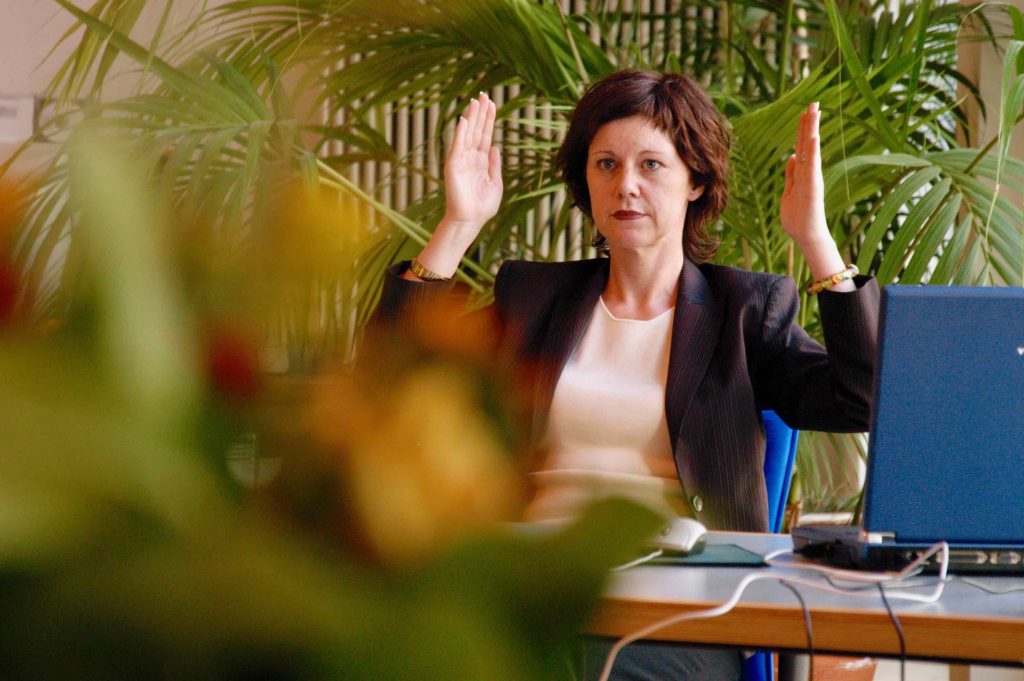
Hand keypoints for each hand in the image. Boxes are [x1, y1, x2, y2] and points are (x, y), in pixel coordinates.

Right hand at [441, 92, 502, 241]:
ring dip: (471, 118)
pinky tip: (464, 120)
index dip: (489, 119)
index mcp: (481, 161)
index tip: (492, 103)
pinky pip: (457, 146)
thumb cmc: (482, 206)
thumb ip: (494, 164)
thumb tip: (495, 147)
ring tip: (475, 101)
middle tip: (484, 94)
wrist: (470, 221)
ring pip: (468, 135)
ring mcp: (461, 161)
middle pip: (477, 130)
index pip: (485, 135)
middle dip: (480, 113)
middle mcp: (470, 158)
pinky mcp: (453, 166)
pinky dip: (460, 133)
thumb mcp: (495, 182)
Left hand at [781, 103, 853, 290]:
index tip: (806, 111)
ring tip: (814, 112)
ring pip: (811, 150)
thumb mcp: (789, 192)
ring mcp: (812, 178)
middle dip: (809, 123)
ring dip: (812, 130)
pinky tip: (812, 137)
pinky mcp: (813, 187)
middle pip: (808, 143)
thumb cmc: (798, 217)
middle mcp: (809, 172)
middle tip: (813, 103)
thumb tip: (791, 157)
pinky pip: (813, 166)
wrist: (805, 236)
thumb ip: (791, 175)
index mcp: (802, 173)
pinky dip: (812, 152)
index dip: (803, 129)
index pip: (802, 146)